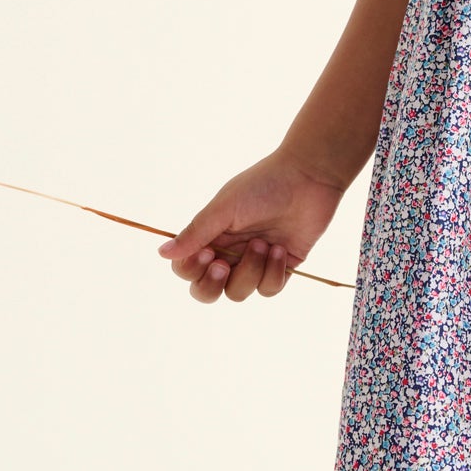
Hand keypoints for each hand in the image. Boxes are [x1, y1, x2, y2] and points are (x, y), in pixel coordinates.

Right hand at [160, 151, 345, 304]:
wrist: (308, 177)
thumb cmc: (263, 186)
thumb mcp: (224, 209)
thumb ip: (195, 233)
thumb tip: (162, 253)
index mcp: (211, 236)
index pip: (187, 268)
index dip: (192, 270)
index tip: (207, 253)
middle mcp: (230, 252)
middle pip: (208, 291)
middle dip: (212, 285)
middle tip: (222, 265)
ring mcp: (255, 262)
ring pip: (239, 292)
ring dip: (251, 271)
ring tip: (264, 244)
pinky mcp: (282, 268)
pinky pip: (269, 289)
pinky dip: (274, 272)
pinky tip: (281, 248)